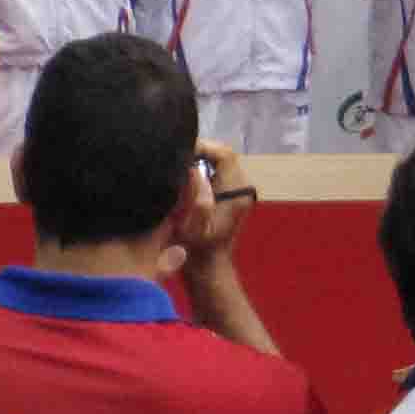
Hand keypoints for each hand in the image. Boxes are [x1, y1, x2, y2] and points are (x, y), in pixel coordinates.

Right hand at [176, 138, 254, 267]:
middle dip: (197, 152)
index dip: (201, 147)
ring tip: (174, 167)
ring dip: (197, 160)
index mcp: (236, 192)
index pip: (224, 153)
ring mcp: (237, 191)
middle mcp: (242, 188)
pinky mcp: (229, 194)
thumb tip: (194, 170)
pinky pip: (216, 170)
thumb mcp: (193, 226)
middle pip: (222, 154)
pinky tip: (182, 178)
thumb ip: (197, 197)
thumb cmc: (197, 248)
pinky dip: (199, 168)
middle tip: (172, 159)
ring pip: (219, 161)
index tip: (177, 153)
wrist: (207, 267)